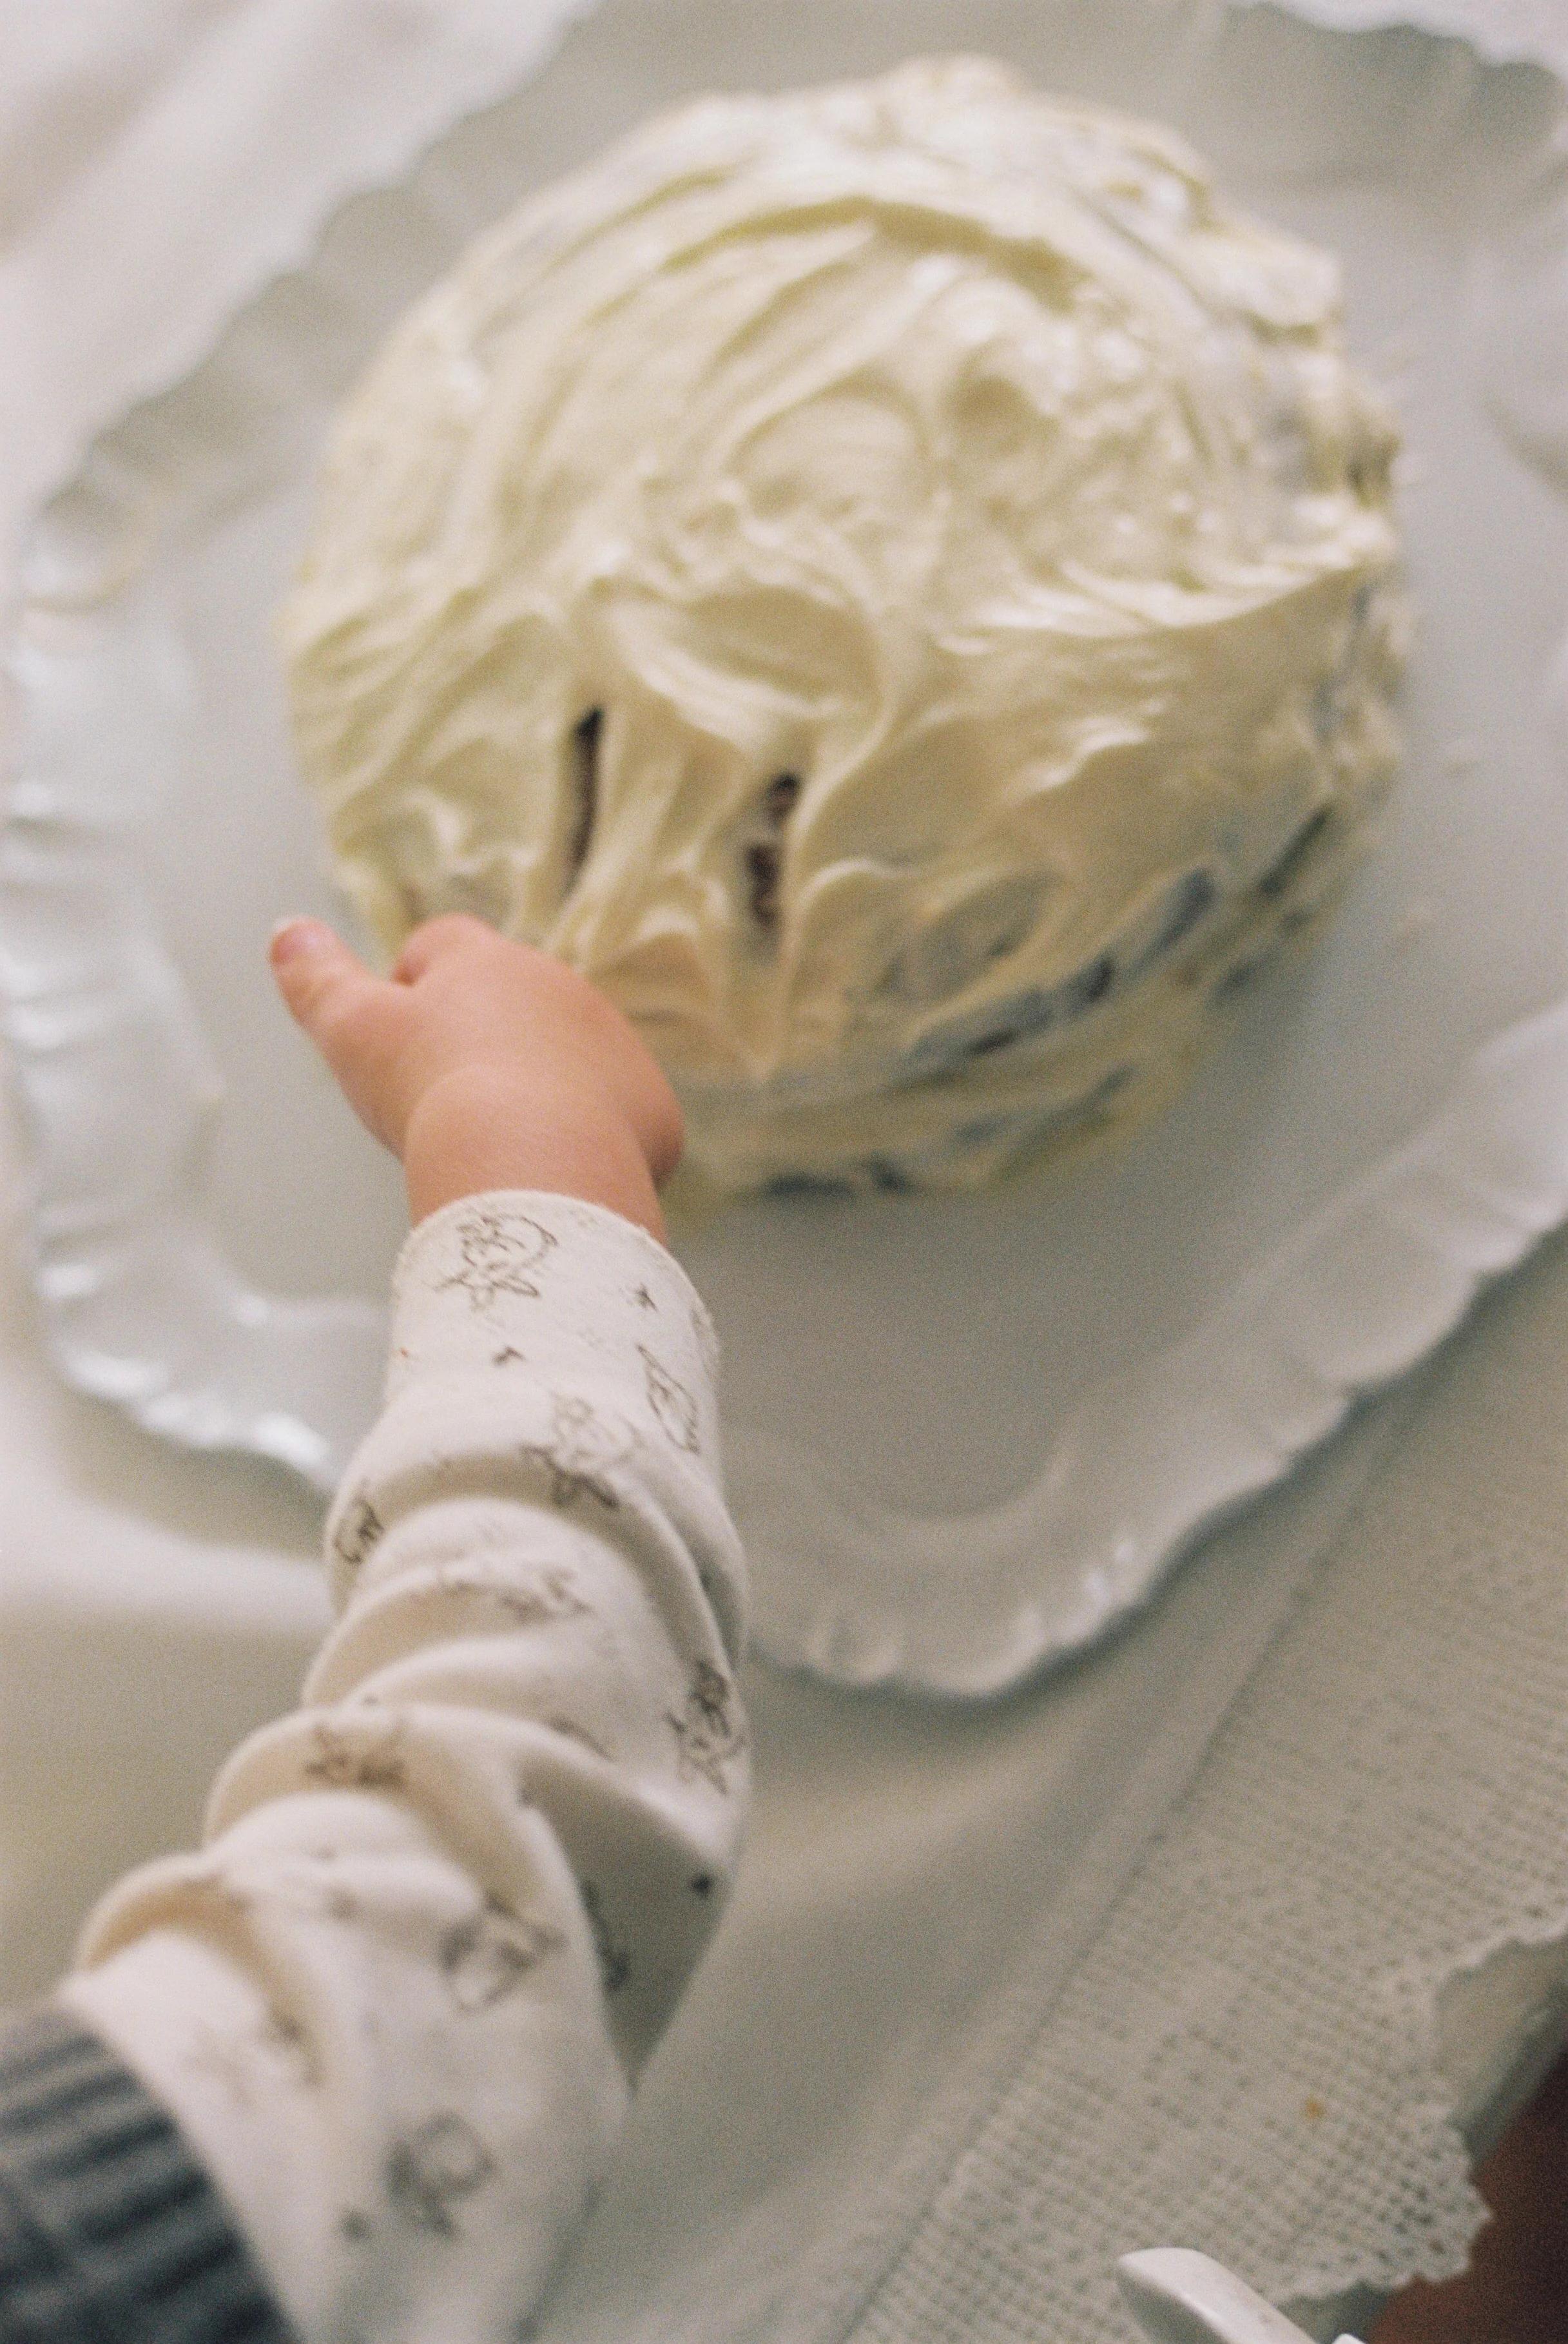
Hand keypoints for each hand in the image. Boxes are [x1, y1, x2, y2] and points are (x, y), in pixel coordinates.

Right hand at [269, 914, 682, 1238]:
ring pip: (569, 1062)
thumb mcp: (352, 1032)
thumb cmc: (432, 1092)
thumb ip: (315, 979)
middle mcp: (561, 989)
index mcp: (484, 963)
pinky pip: (618, 1120)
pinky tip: (553, 1179)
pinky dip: (589, 1144)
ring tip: (498, 1150)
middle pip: (510, 1006)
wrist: (532, 1161)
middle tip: (441, 1108)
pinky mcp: (653, 1110)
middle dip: (478, 1045)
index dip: (409, 986)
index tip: (395, 1039)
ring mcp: (615, 1047)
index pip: (441, 947)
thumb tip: (287, 931)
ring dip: (538, 1094)